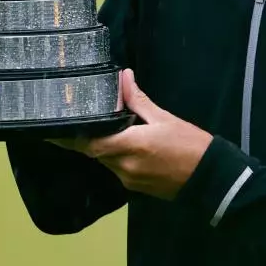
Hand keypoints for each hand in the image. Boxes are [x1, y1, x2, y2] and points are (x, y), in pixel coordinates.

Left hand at [53, 69, 212, 199]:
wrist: (211, 178)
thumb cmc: (190, 145)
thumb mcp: (165, 118)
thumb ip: (139, 100)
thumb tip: (123, 77)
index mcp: (130, 147)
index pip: (89, 144)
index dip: (70, 138)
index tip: (53, 130)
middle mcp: (124, 166)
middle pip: (94, 152)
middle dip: (87, 138)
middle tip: (75, 122)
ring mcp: (129, 180)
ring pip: (105, 161)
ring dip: (102, 147)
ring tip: (102, 129)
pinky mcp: (136, 187)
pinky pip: (117, 169)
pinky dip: (115, 156)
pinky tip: (123, 144)